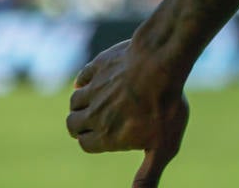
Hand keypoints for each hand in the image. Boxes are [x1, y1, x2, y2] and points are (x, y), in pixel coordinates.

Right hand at [66, 38, 189, 185]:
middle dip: (81, 125)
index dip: (93, 141)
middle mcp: (93, 114)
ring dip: (82, 103)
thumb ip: (148, 175)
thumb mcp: (163, 147)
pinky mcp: (98, 66)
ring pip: (75, 101)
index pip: (86, 144)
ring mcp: (94, 90)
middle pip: (73, 124)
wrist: (162, 62)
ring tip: (101, 101)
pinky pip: (82, 77)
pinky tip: (98, 80)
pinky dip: (85, 80)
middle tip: (98, 120)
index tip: (105, 135)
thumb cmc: (165, 105)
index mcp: (105, 136)